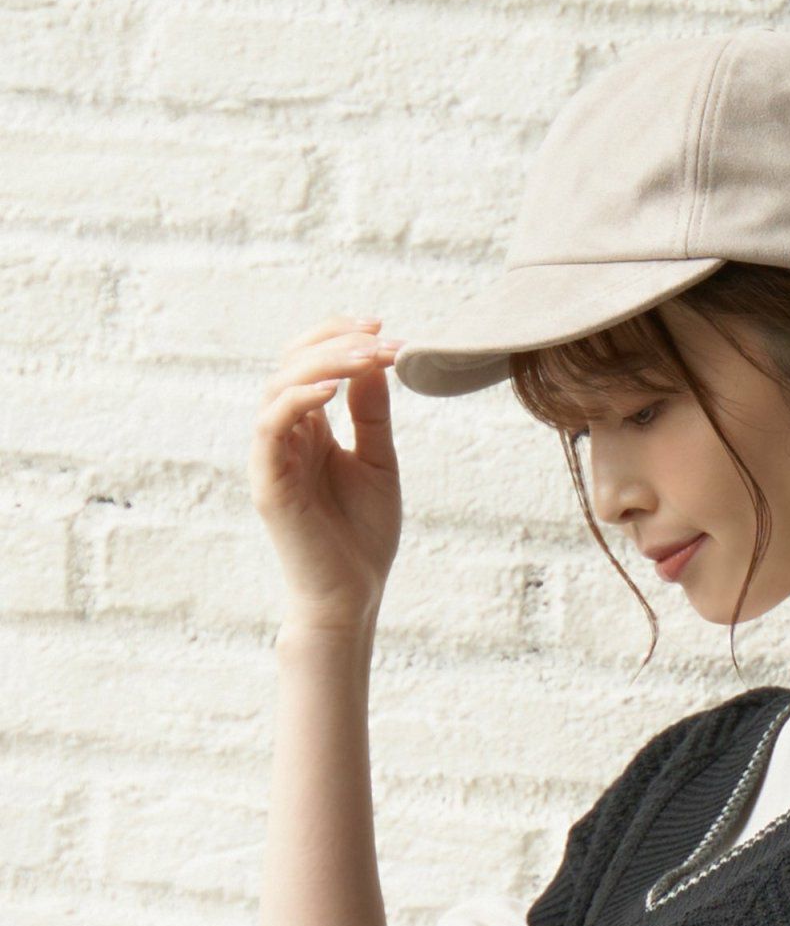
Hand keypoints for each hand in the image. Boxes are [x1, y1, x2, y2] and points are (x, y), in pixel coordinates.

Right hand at [248, 313, 404, 630]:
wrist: (352, 596)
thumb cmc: (362, 537)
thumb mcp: (378, 463)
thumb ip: (372, 415)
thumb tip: (374, 362)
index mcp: (309, 429)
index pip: (311, 364)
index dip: (340, 338)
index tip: (384, 328)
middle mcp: (285, 436)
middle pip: (292, 364)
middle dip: (337, 341)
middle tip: (382, 335)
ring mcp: (273, 456)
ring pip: (279, 387)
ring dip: (324, 364)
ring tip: (367, 356)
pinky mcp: (268, 481)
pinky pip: (271, 426)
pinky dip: (297, 400)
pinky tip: (333, 390)